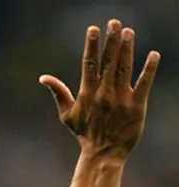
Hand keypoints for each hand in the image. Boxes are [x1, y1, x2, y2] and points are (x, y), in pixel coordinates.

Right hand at [40, 19, 159, 160]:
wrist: (103, 153)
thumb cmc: (84, 134)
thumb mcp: (66, 114)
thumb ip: (58, 93)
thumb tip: (43, 78)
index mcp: (87, 93)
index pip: (89, 63)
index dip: (92, 45)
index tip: (94, 29)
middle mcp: (104, 93)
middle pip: (108, 62)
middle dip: (111, 41)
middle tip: (115, 22)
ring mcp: (121, 99)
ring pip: (124, 69)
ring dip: (127, 49)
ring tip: (128, 32)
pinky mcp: (137, 107)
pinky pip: (144, 85)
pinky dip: (149, 70)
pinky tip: (153, 55)